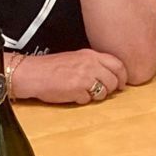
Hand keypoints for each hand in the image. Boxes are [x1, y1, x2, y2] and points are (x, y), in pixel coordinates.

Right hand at [12, 49, 127, 104]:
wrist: (33, 73)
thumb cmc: (51, 67)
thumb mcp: (76, 57)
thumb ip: (93, 63)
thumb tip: (110, 74)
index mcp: (90, 55)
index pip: (117, 64)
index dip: (122, 76)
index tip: (122, 83)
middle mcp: (90, 64)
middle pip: (113, 80)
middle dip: (111, 89)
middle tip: (104, 92)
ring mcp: (84, 78)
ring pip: (104, 91)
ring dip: (97, 96)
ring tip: (85, 93)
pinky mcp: (77, 90)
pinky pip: (88, 100)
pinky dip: (83, 100)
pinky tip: (73, 95)